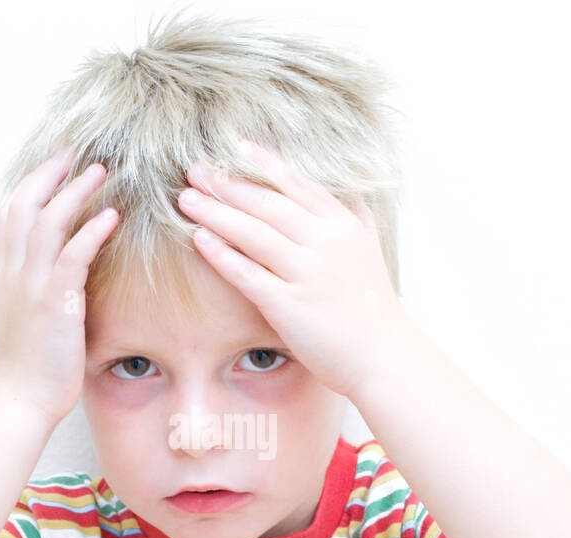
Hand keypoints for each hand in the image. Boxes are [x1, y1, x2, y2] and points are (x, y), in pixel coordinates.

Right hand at [0, 144, 118, 423]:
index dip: (32, 182)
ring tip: (100, 170)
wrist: (19, 399)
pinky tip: (112, 216)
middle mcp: (15, 271)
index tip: (56, 162)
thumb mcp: (31, 315)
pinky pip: (72, 256)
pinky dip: (91, 231)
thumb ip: (43, 286)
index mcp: (8, 273)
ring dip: (74, 191)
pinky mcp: (54, 303)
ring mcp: (31, 285)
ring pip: (47, 221)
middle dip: (50, 172)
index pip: (11, 212)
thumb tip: (66, 271)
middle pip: (24, 203)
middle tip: (77, 150)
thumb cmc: (31, 364)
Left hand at [176, 139, 414, 398]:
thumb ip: (353, 216)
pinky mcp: (289, 305)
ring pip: (253, 233)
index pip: (297, 185)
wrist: (384, 356)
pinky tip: (199, 239)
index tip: (235, 148)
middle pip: (268, 203)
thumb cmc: (372, 307)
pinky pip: (247, 273)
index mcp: (344, 225)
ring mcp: (307, 273)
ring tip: (186, 198)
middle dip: (228, 184)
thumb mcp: (369, 248)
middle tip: (196, 169)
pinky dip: (222, 254)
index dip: (263, 165)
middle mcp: (326, 242)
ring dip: (216, 212)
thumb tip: (341, 190)